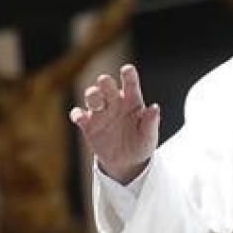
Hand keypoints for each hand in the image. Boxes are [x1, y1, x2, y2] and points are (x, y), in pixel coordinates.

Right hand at [70, 64, 159, 183]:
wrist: (127, 162)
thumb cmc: (141, 143)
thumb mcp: (149, 136)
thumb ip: (151, 122)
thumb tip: (155, 108)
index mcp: (132, 99)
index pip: (130, 82)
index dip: (128, 74)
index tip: (126, 70)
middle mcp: (115, 101)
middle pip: (106, 84)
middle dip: (105, 82)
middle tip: (105, 82)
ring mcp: (100, 112)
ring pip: (92, 96)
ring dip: (92, 95)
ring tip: (97, 103)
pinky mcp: (88, 125)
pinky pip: (78, 115)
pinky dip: (77, 114)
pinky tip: (80, 117)